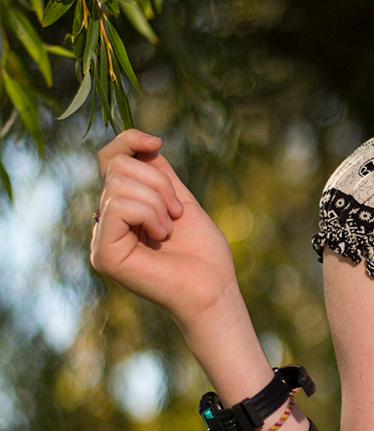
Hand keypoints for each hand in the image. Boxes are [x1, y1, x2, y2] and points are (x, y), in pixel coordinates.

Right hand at [90, 129, 237, 329]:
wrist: (214, 289)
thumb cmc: (203, 252)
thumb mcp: (180, 199)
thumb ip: (158, 173)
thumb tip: (143, 143)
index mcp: (122, 209)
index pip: (109, 159)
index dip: (128, 141)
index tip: (157, 141)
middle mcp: (106, 223)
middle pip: (115, 166)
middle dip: (157, 181)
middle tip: (177, 212)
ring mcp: (101, 239)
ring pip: (118, 184)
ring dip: (157, 201)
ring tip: (169, 229)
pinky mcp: (104, 254)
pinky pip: (118, 206)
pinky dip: (148, 213)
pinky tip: (161, 236)